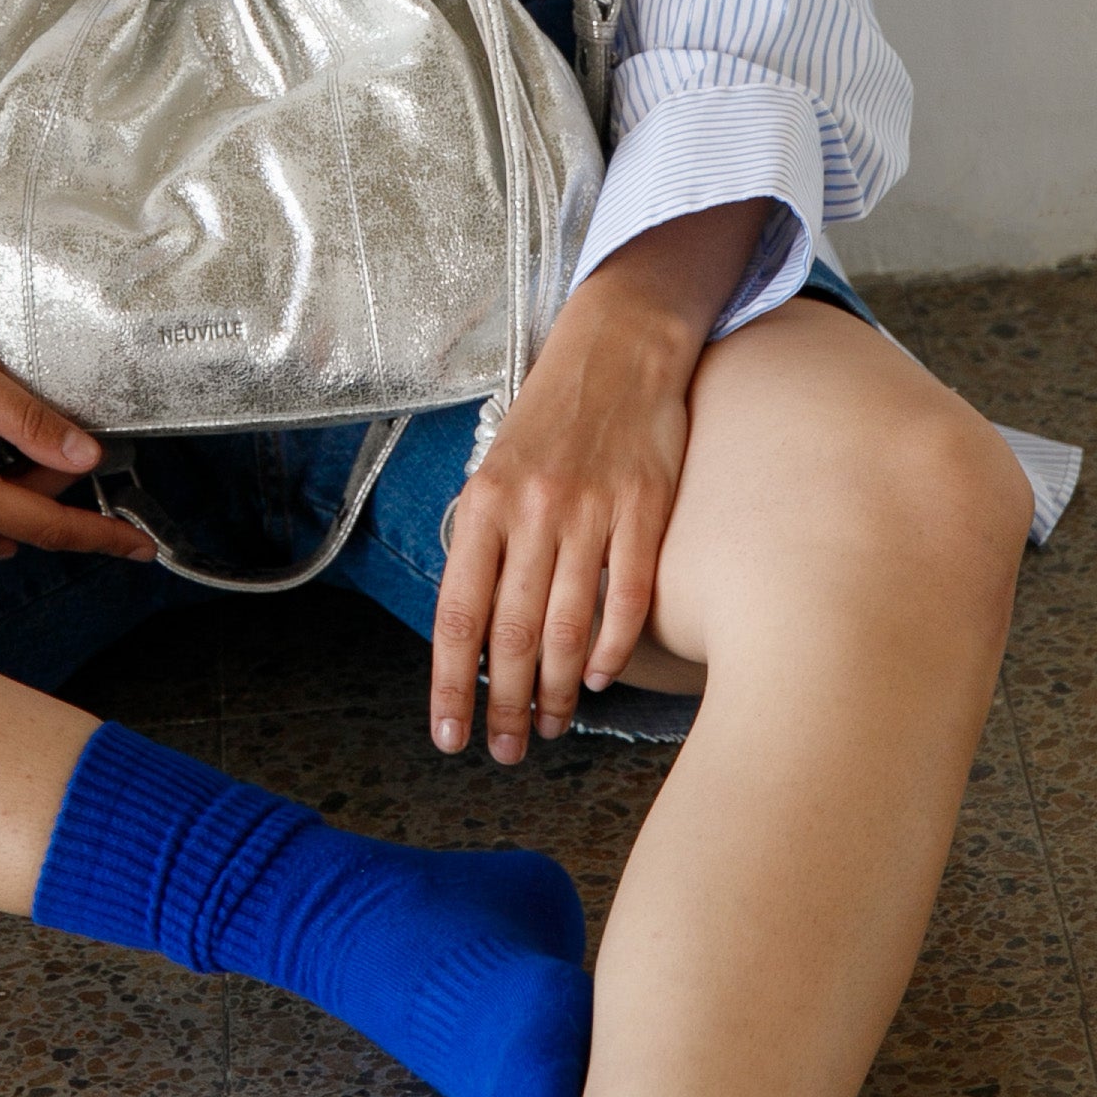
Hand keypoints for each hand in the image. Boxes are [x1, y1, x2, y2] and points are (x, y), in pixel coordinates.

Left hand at [428, 200, 769, 759]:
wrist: (617, 347)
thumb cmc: (549, 421)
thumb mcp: (495, 471)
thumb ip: (484, 544)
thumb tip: (472, 631)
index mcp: (482, 505)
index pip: (458, 615)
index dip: (451, 684)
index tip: (451, 736)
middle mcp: (530, 510)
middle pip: (514, 634)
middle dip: (509, 705)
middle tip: (510, 750)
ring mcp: (591, 509)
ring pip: (570, 626)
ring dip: (559, 689)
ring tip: (553, 724)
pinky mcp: (645, 507)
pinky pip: (627, 596)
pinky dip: (613, 647)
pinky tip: (601, 676)